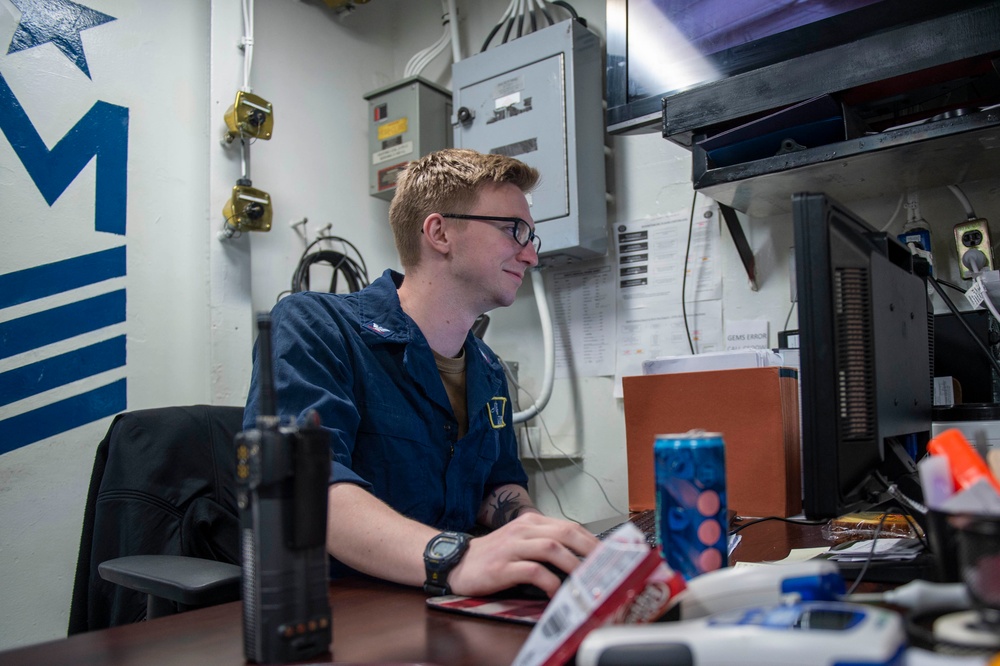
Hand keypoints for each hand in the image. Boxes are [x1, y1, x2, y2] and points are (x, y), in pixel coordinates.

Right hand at [446, 513, 599, 597]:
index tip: (609, 556)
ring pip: (552, 548)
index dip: (592, 541)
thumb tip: (580, 559)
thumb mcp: (521, 542)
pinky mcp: (503, 566)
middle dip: (590, 550)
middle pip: (565, 532)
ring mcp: (513, 547)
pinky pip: (533, 571)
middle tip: (606, 568)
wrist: (456, 562)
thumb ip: (546, 545)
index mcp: (531, 522)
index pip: (570, 526)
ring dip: (574, 565)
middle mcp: (523, 530)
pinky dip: (549, 582)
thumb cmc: (493, 556)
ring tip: (585, 581)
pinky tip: (555, 593)